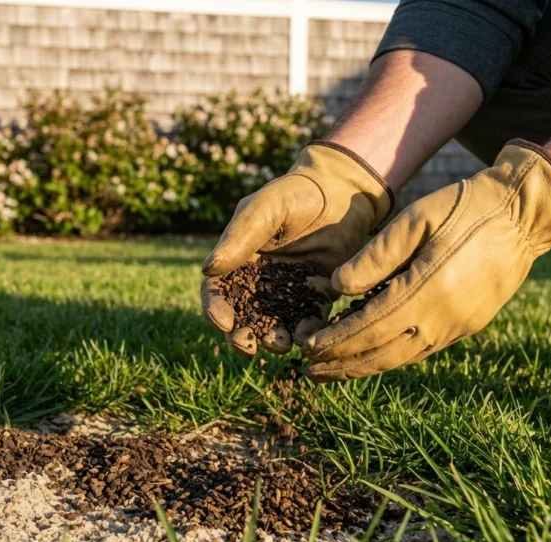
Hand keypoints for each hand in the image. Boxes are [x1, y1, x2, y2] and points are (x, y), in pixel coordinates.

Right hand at [201, 141, 392, 355]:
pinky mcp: (318, 295)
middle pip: (242, 316)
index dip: (215, 310)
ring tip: (280, 343)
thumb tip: (208, 269)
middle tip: (249, 344)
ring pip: (274, 324)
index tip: (223, 322)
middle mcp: (260, 280)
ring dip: (273, 339)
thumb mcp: (263, 209)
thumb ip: (238, 238)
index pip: (218, 291)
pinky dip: (307, 332)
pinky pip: (310, 320)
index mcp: (238, 260)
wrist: (342, 189)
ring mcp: (289, 290)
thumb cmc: (295, 192)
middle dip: (242, 335)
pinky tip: (309, 335)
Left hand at [303, 140, 550, 380]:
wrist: (524, 215)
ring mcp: (457, 326)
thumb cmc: (464, 208)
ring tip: (330, 371)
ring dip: (363, 368)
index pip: (368, 328)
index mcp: (427, 288)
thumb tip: (335, 288)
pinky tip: (368, 354)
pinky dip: (388, 356)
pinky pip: (419, 350)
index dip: (334, 342)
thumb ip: (374, 256)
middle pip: (381, 354)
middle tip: (307, 369)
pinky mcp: (466, 326)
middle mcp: (443, 317)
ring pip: (400, 359)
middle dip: (341, 365)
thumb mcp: (414, 219)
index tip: (305, 346)